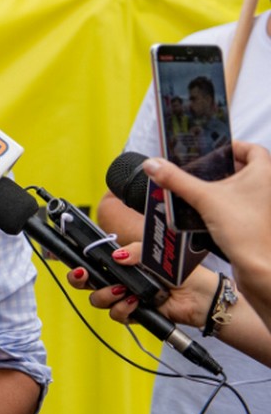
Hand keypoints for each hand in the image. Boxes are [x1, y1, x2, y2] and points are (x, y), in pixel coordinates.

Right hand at [65, 251, 215, 328]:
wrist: (201, 297)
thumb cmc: (183, 272)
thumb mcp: (155, 254)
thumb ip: (133, 252)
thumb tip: (115, 256)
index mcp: (122, 262)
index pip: (93, 260)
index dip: (77, 260)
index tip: (68, 259)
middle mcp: (119, 279)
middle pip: (87, 282)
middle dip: (80, 279)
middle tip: (84, 275)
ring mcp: (125, 297)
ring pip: (98, 300)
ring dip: (106, 295)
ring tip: (124, 290)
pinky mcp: (133, 313)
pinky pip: (117, 314)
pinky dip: (124, 308)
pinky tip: (136, 302)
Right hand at [141, 142, 270, 273]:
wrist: (258, 267)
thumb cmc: (245, 231)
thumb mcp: (203, 199)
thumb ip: (176, 180)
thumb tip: (153, 164)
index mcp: (264, 173)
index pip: (251, 148)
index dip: (232, 146)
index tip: (212, 149)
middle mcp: (267, 187)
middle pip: (244, 167)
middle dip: (221, 167)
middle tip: (199, 169)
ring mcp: (263, 206)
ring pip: (241, 188)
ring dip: (221, 186)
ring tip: (198, 189)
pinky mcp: (255, 221)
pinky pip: (239, 205)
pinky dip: (224, 204)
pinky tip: (205, 210)